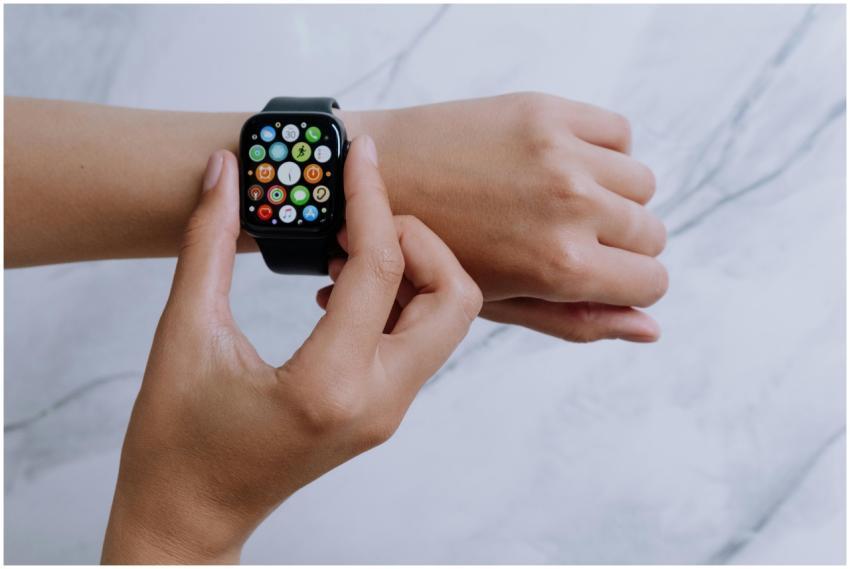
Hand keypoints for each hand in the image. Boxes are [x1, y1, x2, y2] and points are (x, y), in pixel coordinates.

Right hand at [101, 137, 481, 562]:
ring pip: (446, 320)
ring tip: (343, 251)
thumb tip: (223, 176)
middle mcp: (376, 401)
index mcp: (328, 384)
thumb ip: (207, 245)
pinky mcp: (382, 410)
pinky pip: (419, 340)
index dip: (370, 199)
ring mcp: (387, 410)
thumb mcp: (183, 335)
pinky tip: (341, 289)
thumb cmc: (176, 443)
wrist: (188, 516)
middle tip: (360, 218)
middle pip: (453, 297)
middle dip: (418, 240)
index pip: (380, 268)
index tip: (357, 157)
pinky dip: (398, 299)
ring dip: (412, 269)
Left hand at [343, 92, 667, 341]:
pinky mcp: (547, 110)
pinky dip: (600, 150)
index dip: (629, 284)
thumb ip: (579, 320)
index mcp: (559, 265)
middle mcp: (571, 205)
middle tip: (568, 239)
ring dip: (613, 197)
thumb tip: (651, 330)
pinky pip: (618, 132)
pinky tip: (557, 165)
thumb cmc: (430, 254)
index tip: (601, 275)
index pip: (651, 281)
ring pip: (641, 183)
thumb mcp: (500, 303)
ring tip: (559, 202)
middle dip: (620, 245)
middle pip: (651, 232)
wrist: (377, 176)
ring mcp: (561, 152)